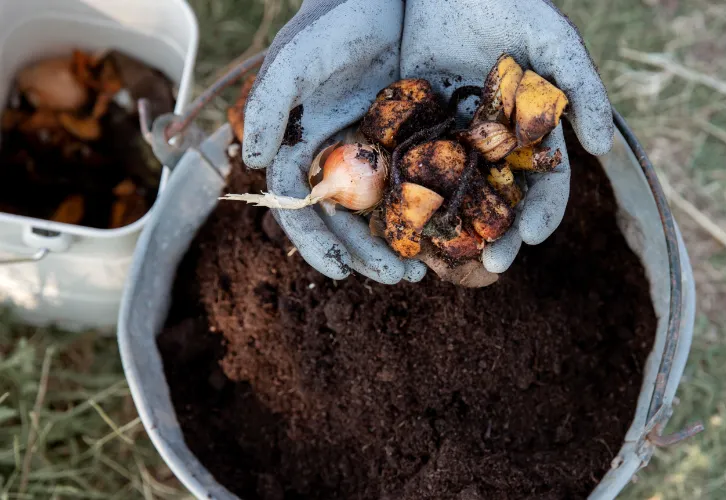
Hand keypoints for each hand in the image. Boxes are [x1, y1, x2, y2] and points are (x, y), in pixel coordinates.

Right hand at [242, 0, 425, 283]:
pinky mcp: (411, 140)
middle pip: (346, 220)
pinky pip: (419, 184)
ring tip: (424, 269)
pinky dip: (429, 210)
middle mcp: (337, 157)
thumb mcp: (297, 59)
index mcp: (303, 148)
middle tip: (401, 278)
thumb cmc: (332, 23)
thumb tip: (254, 161)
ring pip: (384, 210)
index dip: (316, 243)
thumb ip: (270, 105)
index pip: (301, 208)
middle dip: (367, 253)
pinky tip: (449, 231)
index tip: (339, 273)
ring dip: (400, 241)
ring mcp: (375, 151)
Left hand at [400, 0, 613, 272]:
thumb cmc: (510, 2)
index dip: (542, 214)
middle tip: (491, 265)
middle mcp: (493, 147)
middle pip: (500, 205)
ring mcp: (452, 142)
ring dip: (452, 230)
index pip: (544, 186)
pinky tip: (400, 223)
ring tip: (445, 258)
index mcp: (530, 136)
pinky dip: (408, 198)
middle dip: (499, 237)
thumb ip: (582, 89)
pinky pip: (410, 169)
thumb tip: (602, 149)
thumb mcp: (552, 40)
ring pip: (454, 197)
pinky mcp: (412, 128)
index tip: (532, 237)